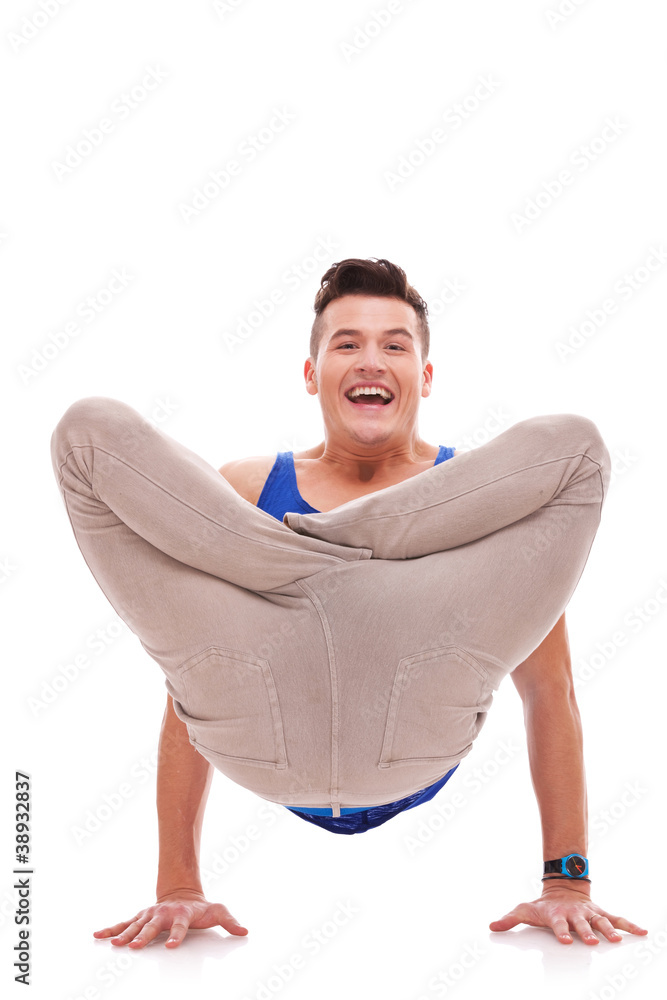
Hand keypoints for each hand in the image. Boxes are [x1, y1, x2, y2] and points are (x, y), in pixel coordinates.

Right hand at [93, 889, 247, 948]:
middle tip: (135, 947)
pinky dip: (111, 929)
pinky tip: (99, 936)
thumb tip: (244, 931)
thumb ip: (230, 921)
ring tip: (115, 945)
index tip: (171, 946)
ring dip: (125, 935)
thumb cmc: (200, 908)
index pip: (179, 926)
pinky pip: (124, 923)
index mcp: (181, 914)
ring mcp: (150, 915)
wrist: (183, 893)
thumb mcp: (218, 911)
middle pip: (152, 927)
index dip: (176, 935)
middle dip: (143, 936)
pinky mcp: (140, 918)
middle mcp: (163, 914)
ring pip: (135, 925)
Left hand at [489, 883, 647, 944]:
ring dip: (609, 930)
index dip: (560, 931)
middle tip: (593, 942)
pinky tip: (642, 931)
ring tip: (617, 939)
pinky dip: (629, 925)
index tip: (564, 939)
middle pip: (582, 924)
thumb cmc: (543, 906)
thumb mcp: (525, 909)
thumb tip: (492, 926)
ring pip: (601, 921)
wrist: (562, 888)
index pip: (558, 923)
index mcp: (557, 914)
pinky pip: (617, 919)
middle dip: (586, 932)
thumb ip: (510, 919)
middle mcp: (575, 914)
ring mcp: (589, 914)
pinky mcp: (600, 914)